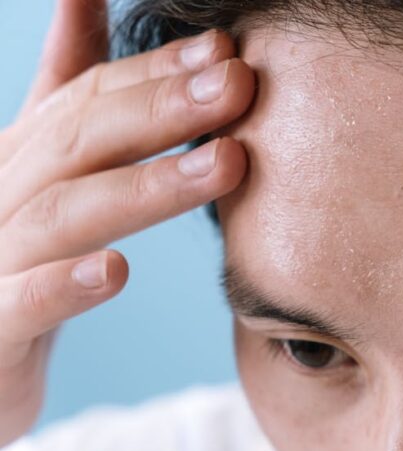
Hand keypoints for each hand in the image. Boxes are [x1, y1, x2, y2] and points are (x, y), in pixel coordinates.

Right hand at [0, 0, 255, 446]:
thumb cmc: (17, 257)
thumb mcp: (40, 164)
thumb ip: (63, 91)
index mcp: (22, 158)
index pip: (90, 98)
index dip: (158, 72)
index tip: (225, 52)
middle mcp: (2, 195)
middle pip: (82, 140)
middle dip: (163, 108)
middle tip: (239, 84)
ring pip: (64, 214)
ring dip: (146, 186)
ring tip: (223, 163)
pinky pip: (23, 304)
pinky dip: (65, 285)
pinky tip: (117, 271)